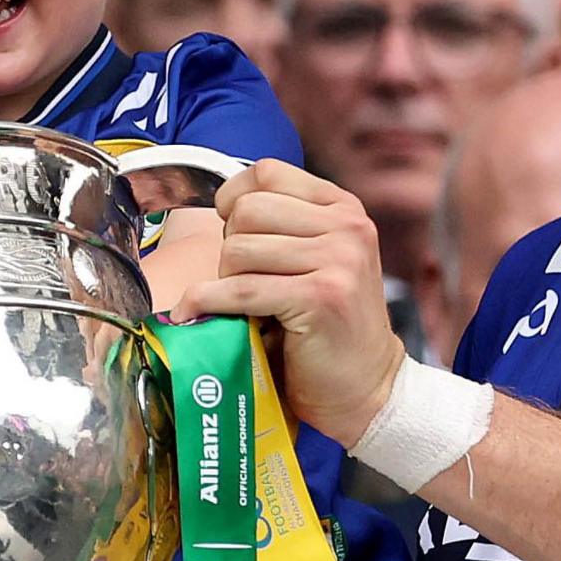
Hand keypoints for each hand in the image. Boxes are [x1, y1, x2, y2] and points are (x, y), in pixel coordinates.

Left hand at [170, 159, 406, 445]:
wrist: (366, 388)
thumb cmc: (326, 327)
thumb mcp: (316, 259)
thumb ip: (283, 226)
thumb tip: (216, 203)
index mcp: (343, 208)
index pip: (267, 173)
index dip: (233, 197)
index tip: (227, 228)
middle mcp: (347, 227)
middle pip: (246, 211)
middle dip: (229, 246)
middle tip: (242, 281)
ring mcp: (338, 260)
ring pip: (238, 249)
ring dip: (225, 279)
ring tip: (244, 304)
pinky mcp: (320, 297)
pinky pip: (239, 289)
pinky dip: (206, 302)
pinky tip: (194, 314)